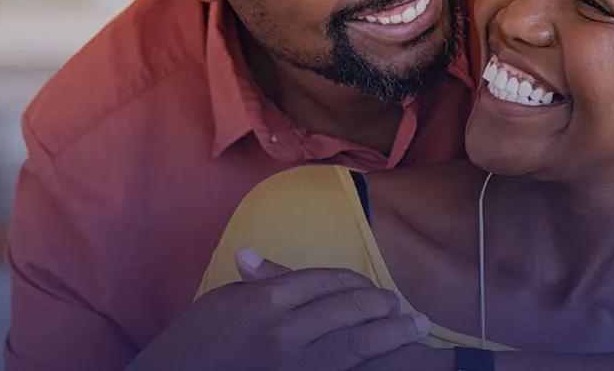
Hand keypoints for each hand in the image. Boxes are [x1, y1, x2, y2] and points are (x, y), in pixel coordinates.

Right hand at [125, 248, 432, 370]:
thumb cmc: (197, 345)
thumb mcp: (221, 304)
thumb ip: (251, 282)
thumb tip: (253, 254)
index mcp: (267, 300)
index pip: (326, 281)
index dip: (356, 283)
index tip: (372, 288)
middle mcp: (287, 331)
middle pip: (350, 310)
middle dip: (383, 307)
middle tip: (404, 307)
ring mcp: (299, 366)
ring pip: (359, 344)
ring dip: (394, 334)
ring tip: (415, 328)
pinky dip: (378, 363)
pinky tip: (400, 359)